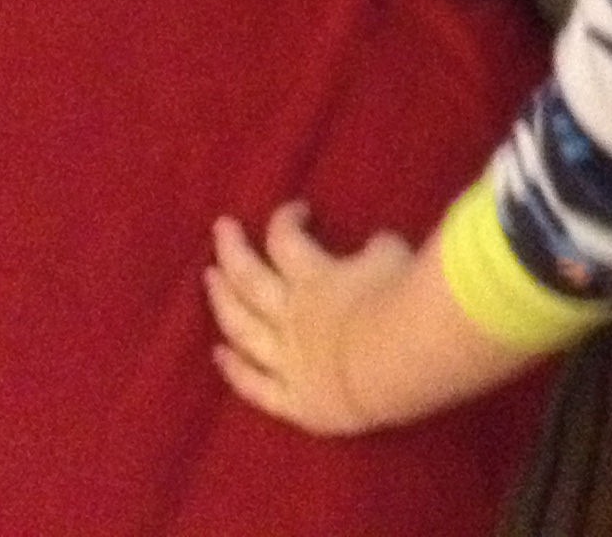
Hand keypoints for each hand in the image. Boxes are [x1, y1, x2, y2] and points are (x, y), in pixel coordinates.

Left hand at [207, 201, 417, 434]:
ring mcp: (286, 357)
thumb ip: (377, 250)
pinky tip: (220, 355)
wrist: (395, 364)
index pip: (286, 238)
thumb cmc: (401, 303)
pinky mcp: (294, 399)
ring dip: (222, 301)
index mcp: (313, 278)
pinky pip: (256, 386)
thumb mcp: (394, 256)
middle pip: (249, 276)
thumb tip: (373, 246)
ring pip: (242, 327)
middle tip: (221, 227)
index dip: (285, 219)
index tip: (297, 211)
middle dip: (232, 249)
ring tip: (210, 278)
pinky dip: (236, 370)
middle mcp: (290, 314)